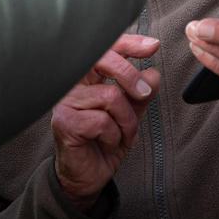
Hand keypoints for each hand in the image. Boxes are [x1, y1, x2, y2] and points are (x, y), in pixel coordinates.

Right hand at [52, 34, 160, 210]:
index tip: (152, 46)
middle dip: (130, 75)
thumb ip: (141, 94)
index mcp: (87, 77)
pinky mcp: (65, 122)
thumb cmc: (104, 141)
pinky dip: (114, 134)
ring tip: (123, 134)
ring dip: (127, 120)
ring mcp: (65, 102)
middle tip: (144, 93)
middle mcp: (73, 84)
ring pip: (110, 96)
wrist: (89, 175)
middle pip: (102, 60)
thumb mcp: (130, 115)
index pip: (105, 49)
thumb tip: (153, 74)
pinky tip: (107, 142)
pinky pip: (102, 120)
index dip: (128, 43)